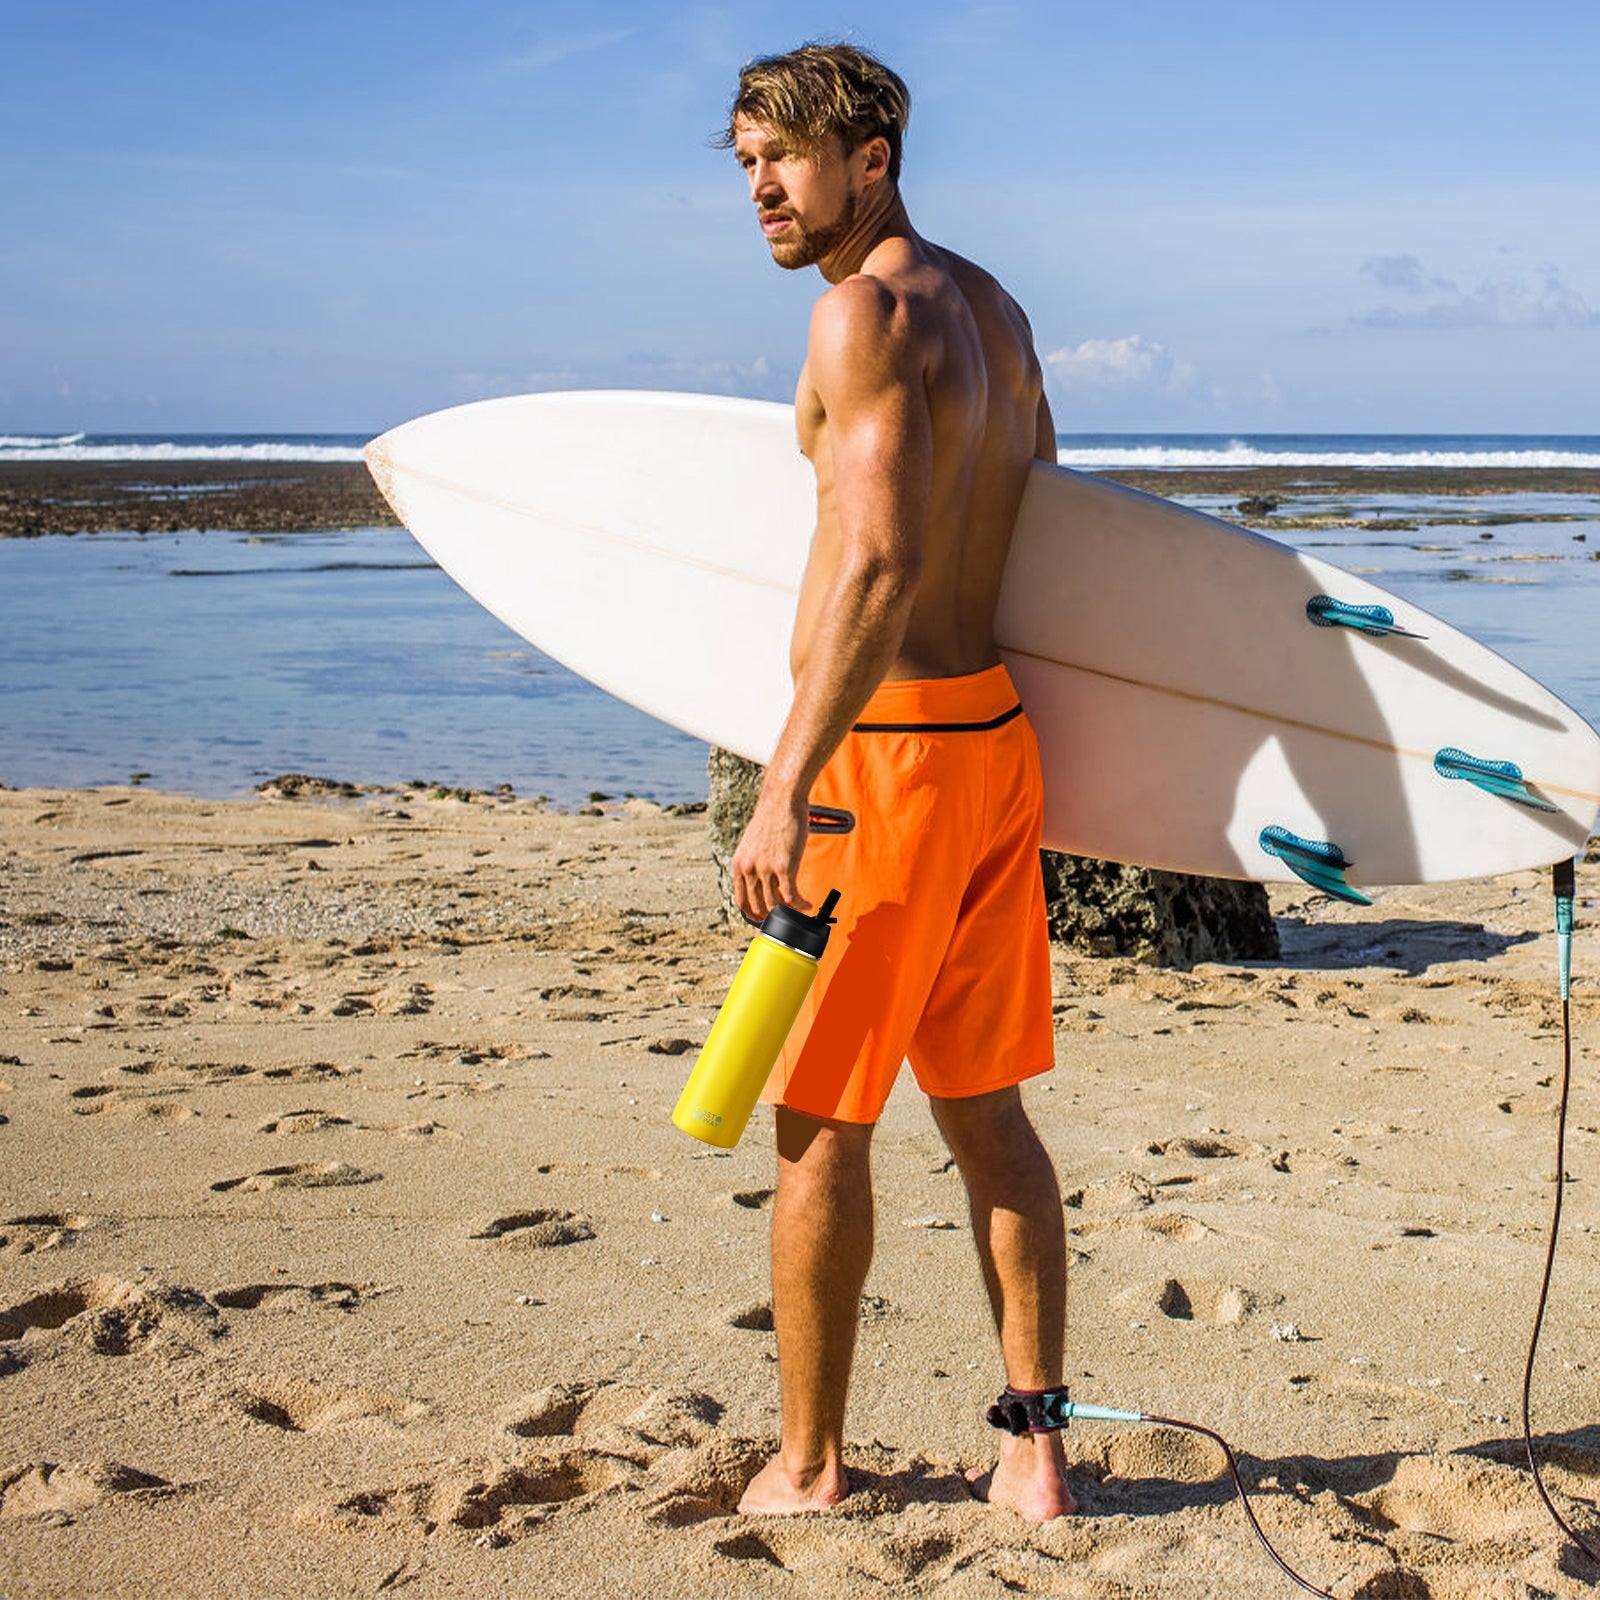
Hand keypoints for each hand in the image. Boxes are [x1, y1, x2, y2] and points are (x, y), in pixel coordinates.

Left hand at [730, 786, 812, 923]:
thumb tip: (764, 880)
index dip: (753, 915)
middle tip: (786, 918)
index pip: (741, 901)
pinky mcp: (784, 866)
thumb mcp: (753, 843)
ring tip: (800, 910)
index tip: (765, 919)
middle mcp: (748, 869)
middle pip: (758, 907)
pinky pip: (792, 897)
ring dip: (789, 913)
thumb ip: (754, 862)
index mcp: (739, 864)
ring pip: (775, 905)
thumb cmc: (772, 817)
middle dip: (773, 916)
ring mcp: (765, 869)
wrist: (782, 799)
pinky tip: (808, 905)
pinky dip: (801, 906)